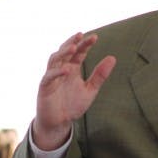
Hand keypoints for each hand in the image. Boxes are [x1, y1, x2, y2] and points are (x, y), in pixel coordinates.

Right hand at [33, 33, 115, 149]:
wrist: (59, 122)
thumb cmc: (73, 105)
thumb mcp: (90, 90)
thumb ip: (100, 75)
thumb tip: (113, 57)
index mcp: (72, 68)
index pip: (79, 53)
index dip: (85, 44)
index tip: (95, 37)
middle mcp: (61, 69)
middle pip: (65, 51)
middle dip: (73, 43)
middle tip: (81, 35)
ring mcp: (52, 77)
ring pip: (55, 59)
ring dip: (63, 53)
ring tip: (73, 48)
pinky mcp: (44, 87)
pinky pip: (49, 77)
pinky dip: (57, 72)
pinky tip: (67, 70)